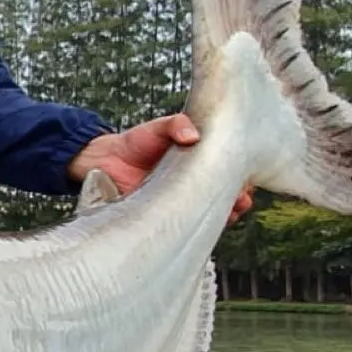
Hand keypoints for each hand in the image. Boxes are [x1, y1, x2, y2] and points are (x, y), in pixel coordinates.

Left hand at [67, 113, 252, 223]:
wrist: (104, 161)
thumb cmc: (135, 142)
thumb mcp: (157, 128)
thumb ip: (174, 125)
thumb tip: (192, 135)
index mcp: (200, 161)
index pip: (230, 168)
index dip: (242, 172)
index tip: (247, 174)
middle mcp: (195, 183)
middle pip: (228, 193)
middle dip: (240, 197)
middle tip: (243, 195)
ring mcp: (183, 201)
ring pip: (213, 212)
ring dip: (228, 213)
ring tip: (233, 210)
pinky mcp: (168, 217)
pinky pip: (190, 226)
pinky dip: (203, 226)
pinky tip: (211, 224)